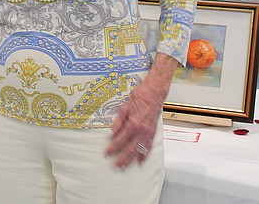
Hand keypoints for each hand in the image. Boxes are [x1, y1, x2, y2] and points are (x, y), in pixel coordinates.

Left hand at [106, 53, 176, 167]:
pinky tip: (140, 161)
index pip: (120, 139)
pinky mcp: (153, 132)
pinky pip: (149, 146)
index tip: (107, 154)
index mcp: (132, 123)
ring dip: (131, 159)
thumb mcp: (124, 107)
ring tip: (125, 167)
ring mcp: (148, 132)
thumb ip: (119, 121)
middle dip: (121, 158)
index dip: (113, 147)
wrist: (154, 93)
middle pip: (130, 148)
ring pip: (139, 150)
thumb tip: (112, 132)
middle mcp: (141, 130)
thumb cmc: (139, 97)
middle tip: (115, 166)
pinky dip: (144, 155)